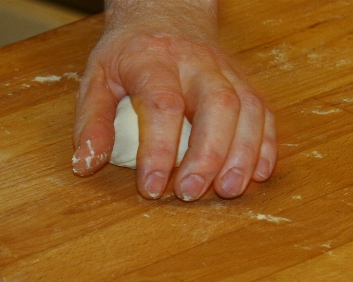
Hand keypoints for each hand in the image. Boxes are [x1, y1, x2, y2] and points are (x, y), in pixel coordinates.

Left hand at [72, 0, 276, 200]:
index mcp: (153, 60)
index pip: (163, 104)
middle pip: (217, 105)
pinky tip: (259, 173)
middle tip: (191, 193)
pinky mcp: (244, 82)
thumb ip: (92, 122)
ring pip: (248, 108)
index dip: (159, 150)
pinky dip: (266, 144)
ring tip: (228, 190)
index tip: (151, 187)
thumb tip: (85, 166)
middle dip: (209, 155)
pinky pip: (265, 111)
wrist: (166, 12)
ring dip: (243, 154)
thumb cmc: (129, 53)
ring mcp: (226, 71)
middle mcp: (196, 63)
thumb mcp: (97, 78)